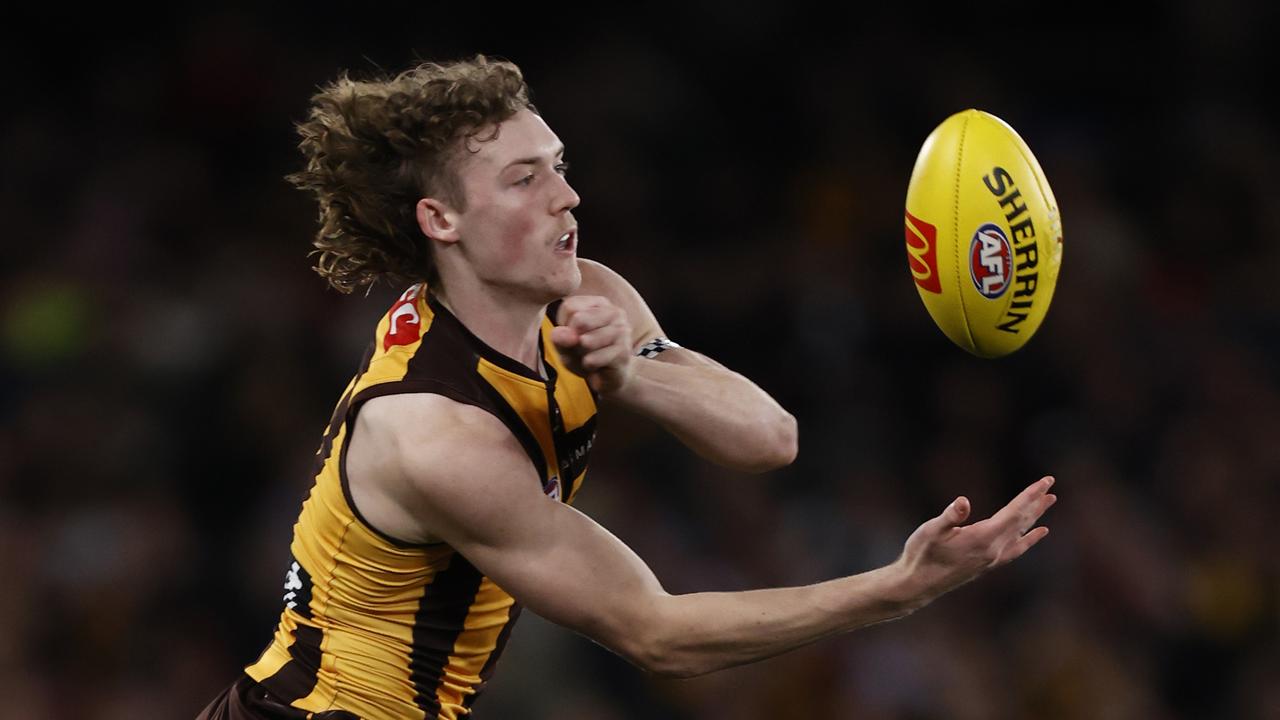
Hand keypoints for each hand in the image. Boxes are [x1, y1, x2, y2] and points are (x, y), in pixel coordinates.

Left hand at [551, 295, 634, 394]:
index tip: (574, 335)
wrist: (610, 378)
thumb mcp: (566, 345)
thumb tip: (564, 334)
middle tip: (582, 349)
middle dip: (573, 340)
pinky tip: (596, 366)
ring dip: (581, 355)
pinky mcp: (623, 351)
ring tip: (590, 358)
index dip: (564, 326)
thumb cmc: (586, 355)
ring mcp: (622, 331)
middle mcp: (614, 312)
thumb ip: (560, 338)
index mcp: (599, 304)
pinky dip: (588, 366)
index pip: (570, 307)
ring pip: (586, 340)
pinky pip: (592, 359)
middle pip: (578, 320)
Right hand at [894, 476, 1056, 609]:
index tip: (1045, 481)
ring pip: (1021, 533)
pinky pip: (1016, 549)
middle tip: (1050, 484)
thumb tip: (964, 502)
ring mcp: (992, 559)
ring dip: (1035, 516)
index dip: (1029, 496)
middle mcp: (993, 550)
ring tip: (1048, 502)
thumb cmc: (921, 555)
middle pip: (1022, 522)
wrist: (917, 585)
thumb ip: (949, 517)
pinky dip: (1029, 538)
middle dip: (1037, 502)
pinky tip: (1038, 532)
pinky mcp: (988, 564)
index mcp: (983, 539)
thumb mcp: (930, 531)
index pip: (1014, 513)